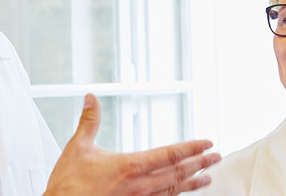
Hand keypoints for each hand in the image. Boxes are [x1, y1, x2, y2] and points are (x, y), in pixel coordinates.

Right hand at [43, 94, 221, 195]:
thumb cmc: (68, 185)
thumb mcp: (78, 147)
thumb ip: (89, 121)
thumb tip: (91, 98)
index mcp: (130, 166)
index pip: (170, 154)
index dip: (192, 148)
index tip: (207, 143)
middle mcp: (139, 185)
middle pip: (178, 173)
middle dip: (200, 164)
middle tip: (216, 157)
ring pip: (172, 191)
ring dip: (192, 183)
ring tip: (207, 179)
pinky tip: (180, 195)